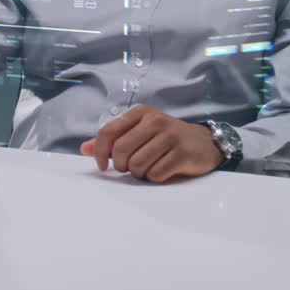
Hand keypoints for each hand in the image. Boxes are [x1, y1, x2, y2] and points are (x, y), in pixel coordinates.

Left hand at [80, 105, 222, 182]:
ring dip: (139, 173)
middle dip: (122, 165)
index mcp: (140, 112)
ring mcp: (170, 136)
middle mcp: (155, 120)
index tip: (102, 166)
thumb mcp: (138, 132)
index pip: (107, 131)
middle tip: (131, 167)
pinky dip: (155, 177)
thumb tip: (85, 149)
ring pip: (137, 165)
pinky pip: (156, 174)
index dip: (100, 152)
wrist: (204, 143)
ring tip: (148, 167)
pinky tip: (162, 170)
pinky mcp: (182, 153)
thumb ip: (112, 139)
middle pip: (121, 151)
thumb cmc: (164, 138)